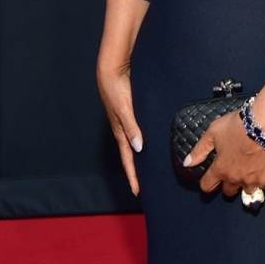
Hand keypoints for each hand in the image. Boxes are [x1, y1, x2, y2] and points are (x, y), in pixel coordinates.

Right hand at [96, 62, 142, 195]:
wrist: (112, 71)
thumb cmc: (117, 89)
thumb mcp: (125, 109)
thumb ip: (132, 127)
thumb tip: (138, 148)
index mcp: (121, 132)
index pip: (128, 159)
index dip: (133, 176)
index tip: (137, 192)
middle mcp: (124, 129)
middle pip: (132, 155)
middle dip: (138, 171)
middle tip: (146, 186)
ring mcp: (128, 122)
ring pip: (136, 144)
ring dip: (142, 157)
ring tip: (151, 167)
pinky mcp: (132, 113)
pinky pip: (138, 132)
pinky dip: (143, 140)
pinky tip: (152, 141)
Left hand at [186, 105, 264, 197]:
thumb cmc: (239, 124)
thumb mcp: (214, 131)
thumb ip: (200, 149)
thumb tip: (187, 163)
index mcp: (220, 169)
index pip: (207, 186)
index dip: (208, 182)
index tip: (211, 177)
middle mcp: (235, 178)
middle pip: (227, 191)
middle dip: (228, 183)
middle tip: (233, 169)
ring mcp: (252, 180)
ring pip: (246, 191)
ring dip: (246, 183)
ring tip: (250, 171)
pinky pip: (264, 186)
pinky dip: (263, 180)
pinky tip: (264, 169)